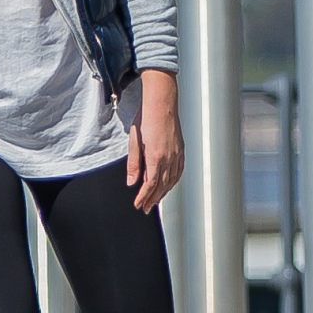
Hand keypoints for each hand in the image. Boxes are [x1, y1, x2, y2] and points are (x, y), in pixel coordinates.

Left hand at [123, 69, 183, 211]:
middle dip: (153, 199)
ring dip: (163, 193)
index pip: (150, 185)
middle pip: (161, 186)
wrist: (162, 103)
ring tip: (155, 201)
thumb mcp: (134, 142)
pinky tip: (169, 185)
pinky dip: (173, 182)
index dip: (143, 197)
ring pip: (171, 181)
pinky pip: (179, 172)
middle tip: (146, 209)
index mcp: (156, 157)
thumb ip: (133, 164)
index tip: (138, 205)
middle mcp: (169, 159)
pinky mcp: (181, 150)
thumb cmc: (146, 119)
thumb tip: (131, 182)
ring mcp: (177, 155)